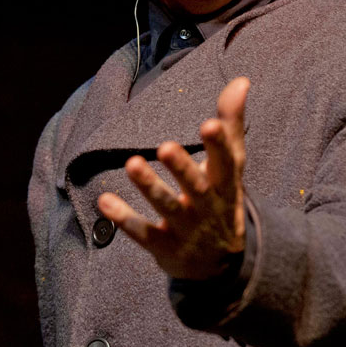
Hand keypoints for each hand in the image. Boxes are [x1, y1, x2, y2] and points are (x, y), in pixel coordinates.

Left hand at [98, 77, 248, 279]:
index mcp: (225, 185)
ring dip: (149, 187)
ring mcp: (185, 228)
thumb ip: (231, 124)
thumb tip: (241, 81)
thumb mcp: (231, 166)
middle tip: (165, 147)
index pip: (225, 163)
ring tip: (131, 163)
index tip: (209, 124)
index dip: (218, 145)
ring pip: (166, 207)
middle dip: (181, 168)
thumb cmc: (222, 200)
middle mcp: (206, 207)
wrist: (222, 265)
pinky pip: (143, 232)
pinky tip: (104, 201)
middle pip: (195, 187)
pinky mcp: (164, 245)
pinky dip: (125, 218)